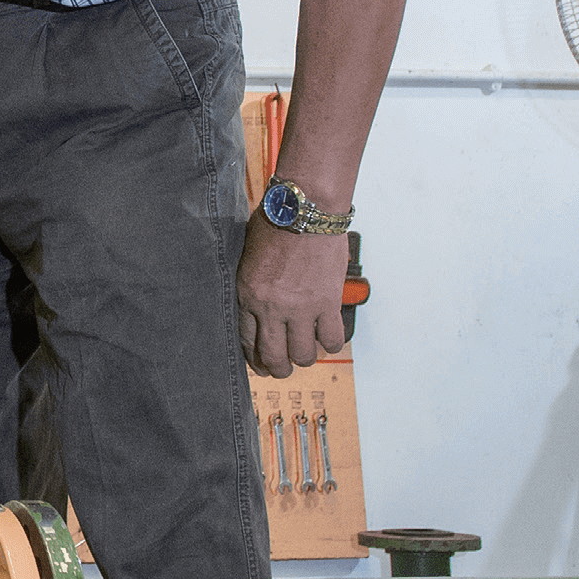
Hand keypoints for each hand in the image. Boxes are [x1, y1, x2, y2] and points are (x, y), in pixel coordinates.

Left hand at [237, 223, 348, 379]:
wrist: (305, 208)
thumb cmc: (275, 222)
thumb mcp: (247, 254)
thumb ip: (251, 282)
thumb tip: (255, 302)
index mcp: (248, 294)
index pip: (248, 341)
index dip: (255, 359)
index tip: (260, 365)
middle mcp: (273, 307)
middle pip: (275, 357)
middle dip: (278, 369)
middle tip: (283, 368)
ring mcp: (301, 308)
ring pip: (303, 355)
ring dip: (305, 357)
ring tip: (306, 350)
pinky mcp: (327, 302)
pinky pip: (332, 339)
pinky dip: (331, 343)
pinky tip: (327, 336)